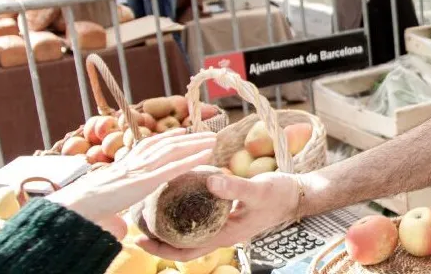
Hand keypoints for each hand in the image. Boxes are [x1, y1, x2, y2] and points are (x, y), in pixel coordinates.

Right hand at [46, 130, 215, 238]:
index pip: (149, 145)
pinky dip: (192, 158)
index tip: (182, 133)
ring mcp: (141, 168)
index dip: (167, 138)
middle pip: (166, 144)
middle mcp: (135, 161)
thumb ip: (118, 218)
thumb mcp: (106, 209)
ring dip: (196, 142)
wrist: (77, 206)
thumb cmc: (86, 209)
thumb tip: (123, 230)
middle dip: (188, 137)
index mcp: (125, 164)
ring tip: (213, 139)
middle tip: (207, 133)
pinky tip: (207, 154)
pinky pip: (175, 166)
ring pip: (174, 150)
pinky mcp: (147, 180)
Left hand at [135, 170, 302, 261]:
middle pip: (181, 246)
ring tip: (146, 213)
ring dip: (166, 227)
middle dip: (156, 239)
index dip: (161, 248)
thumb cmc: (279, 194)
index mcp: (225, 234)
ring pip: (188, 233)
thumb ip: (235, 187)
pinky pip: (198, 219)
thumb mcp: (258, 189)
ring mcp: (222, 224)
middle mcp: (220, 233)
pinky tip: (173, 198)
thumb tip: (209, 180)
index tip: (139, 238)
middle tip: (133, 225)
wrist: (296, 193)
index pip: (186, 251)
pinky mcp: (225, 214)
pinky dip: (182, 212)